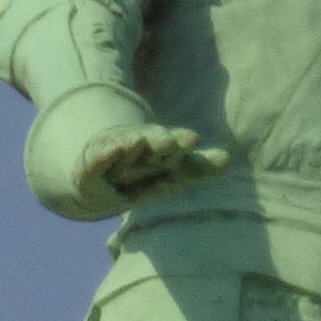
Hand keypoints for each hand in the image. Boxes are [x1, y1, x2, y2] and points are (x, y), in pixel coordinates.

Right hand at [81, 123, 230, 208]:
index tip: (193, 139)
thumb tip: (228, 160)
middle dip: (159, 141)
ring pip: (126, 147)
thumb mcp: (173, 173)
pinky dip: (105, 154)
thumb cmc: (144, 173)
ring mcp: (115, 153)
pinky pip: (98, 160)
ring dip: (132, 144)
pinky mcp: (92, 165)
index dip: (182, 142)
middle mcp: (138, 147)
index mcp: (160, 149)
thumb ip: (199, 168)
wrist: (102, 180)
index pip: (174, 144)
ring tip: (138, 142)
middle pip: (151, 143)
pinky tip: (113, 151)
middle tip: (169, 141)